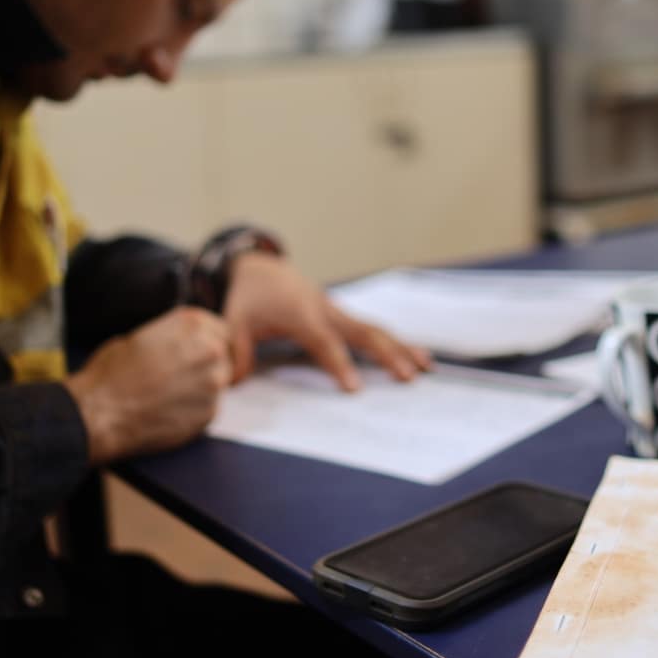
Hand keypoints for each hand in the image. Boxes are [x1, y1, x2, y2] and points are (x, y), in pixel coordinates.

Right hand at [65, 307, 233, 463]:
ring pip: (220, 381)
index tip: (196, 352)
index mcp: (192, 323)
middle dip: (207, 364)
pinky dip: (196, 409)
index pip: (221, 329)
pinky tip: (170, 410)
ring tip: (171, 394)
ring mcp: (213, 382)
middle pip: (225, 355)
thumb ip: (172, 337)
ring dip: (203, 386)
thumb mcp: (138, 336)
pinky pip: (210, 406)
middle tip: (181, 376)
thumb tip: (181, 345)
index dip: (208, 341)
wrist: (101, 414)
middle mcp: (209, 349)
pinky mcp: (210, 412)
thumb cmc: (110, 375)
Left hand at [223, 252, 432, 389]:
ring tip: (425, 367)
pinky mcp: (343, 315)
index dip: (338, 364)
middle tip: (408, 377)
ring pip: (374, 330)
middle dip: (387, 355)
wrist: (262, 269)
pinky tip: (416, 355)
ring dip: (401, 347)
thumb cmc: (249, 299)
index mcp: (300, 314)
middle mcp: (325, 311)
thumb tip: (232, 383)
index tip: (355, 388)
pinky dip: (395, 342)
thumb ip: (238, 352)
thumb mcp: (235, 322)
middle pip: (362, 334)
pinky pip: (372, 329)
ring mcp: (338, 312)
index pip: (323, 342)